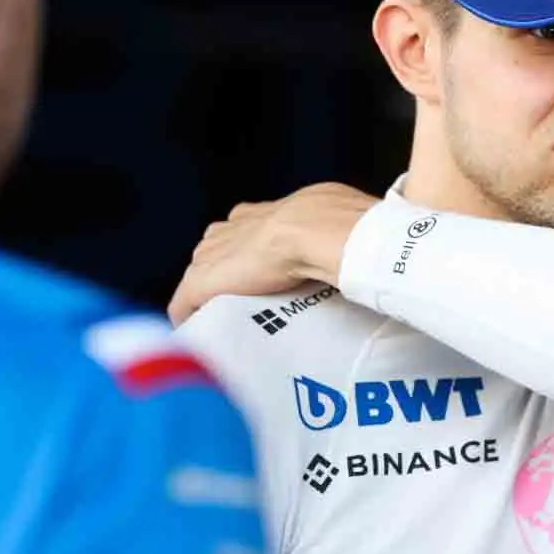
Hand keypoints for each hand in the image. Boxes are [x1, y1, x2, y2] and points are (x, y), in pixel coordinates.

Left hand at [167, 182, 379, 324]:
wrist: (319, 229)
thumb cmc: (337, 223)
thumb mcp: (333, 217)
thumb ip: (331, 230)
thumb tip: (370, 241)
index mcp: (256, 215)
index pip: (238, 233)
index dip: (245, 256)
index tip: (257, 277)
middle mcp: (227, 230)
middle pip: (213, 254)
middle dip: (223, 277)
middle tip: (243, 306)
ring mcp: (213, 256)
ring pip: (199, 280)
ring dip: (207, 300)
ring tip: (223, 325)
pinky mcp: (202, 280)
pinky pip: (183, 305)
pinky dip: (187, 321)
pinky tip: (196, 338)